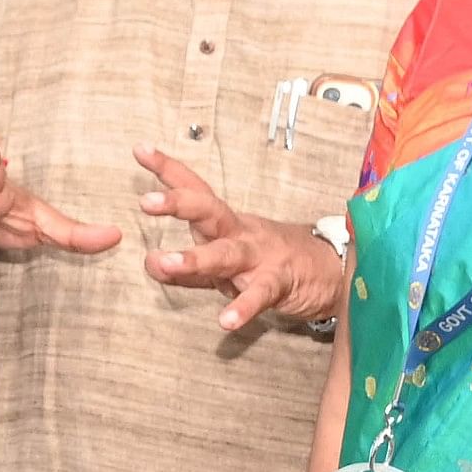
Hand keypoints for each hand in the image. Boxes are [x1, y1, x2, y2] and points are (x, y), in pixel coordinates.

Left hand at [135, 149, 346, 332]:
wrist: (331, 270)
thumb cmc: (270, 261)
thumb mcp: (225, 262)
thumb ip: (187, 268)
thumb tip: (150, 263)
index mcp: (226, 223)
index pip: (196, 191)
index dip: (169, 171)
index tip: (141, 150)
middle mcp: (240, 233)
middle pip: (209, 212)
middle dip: (178, 204)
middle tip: (146, 202)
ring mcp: (259, 257)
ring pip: (226, 253)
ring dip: (195, 258)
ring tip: (166, 262)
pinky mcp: (278, 283)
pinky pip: (258, 295)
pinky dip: (243, 308)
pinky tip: (226, 321)